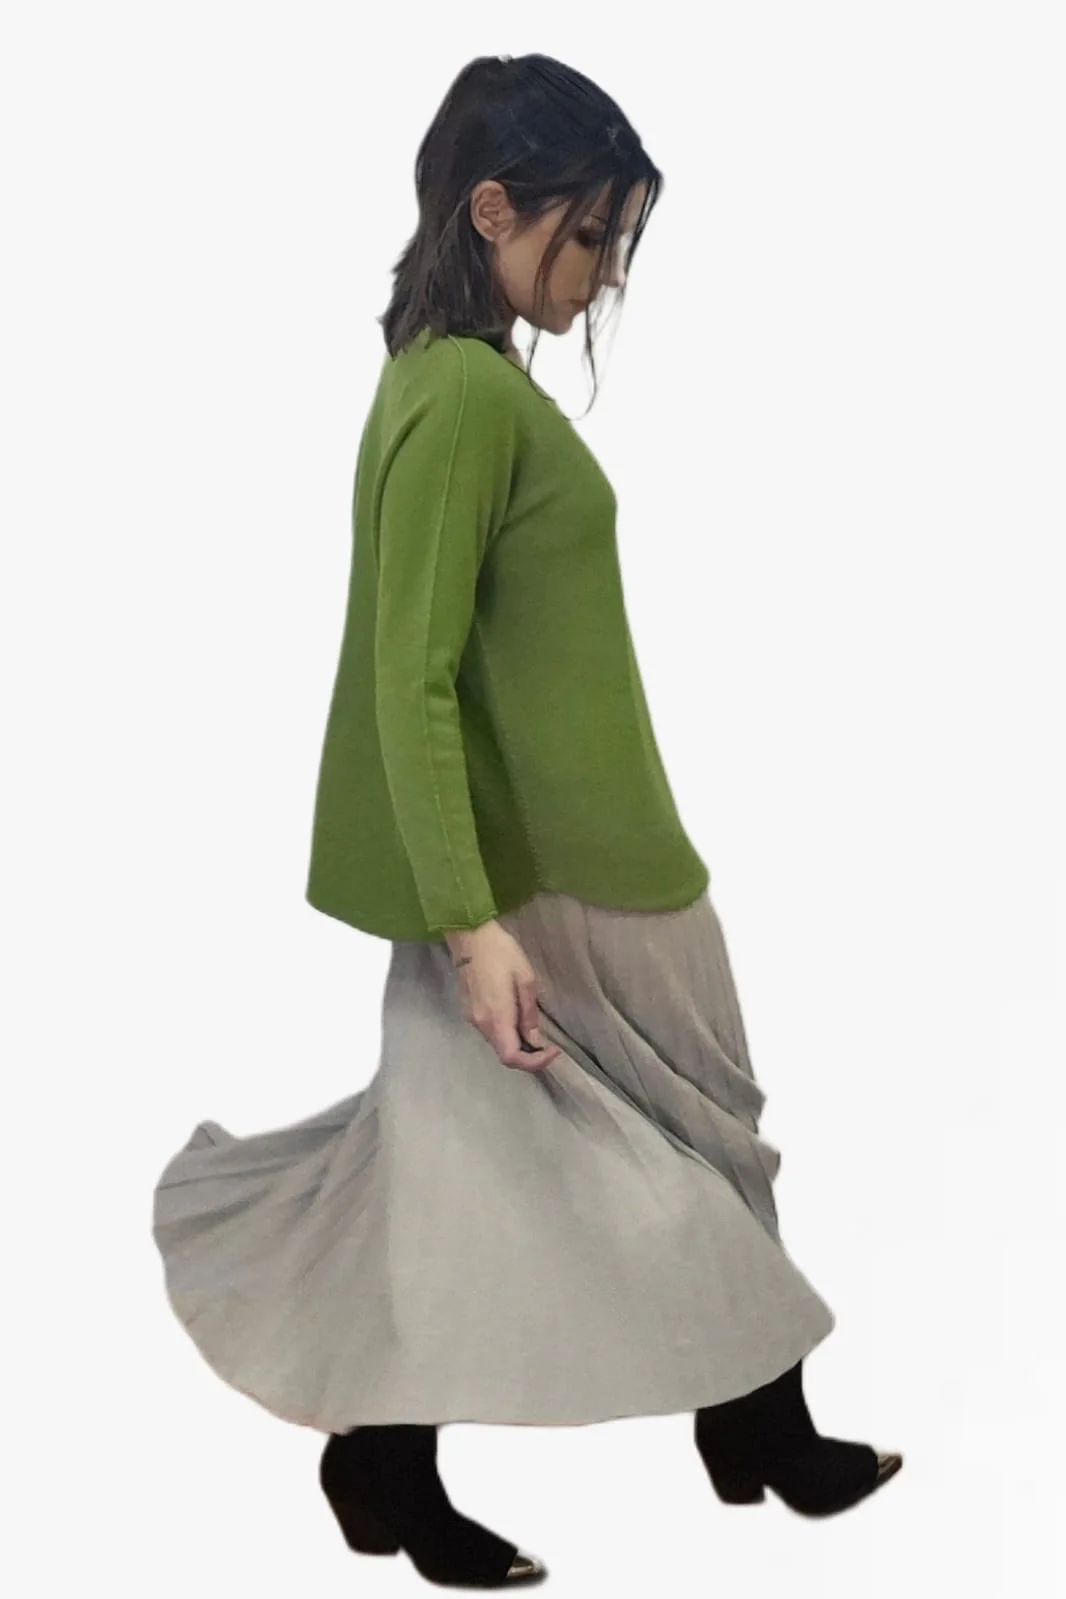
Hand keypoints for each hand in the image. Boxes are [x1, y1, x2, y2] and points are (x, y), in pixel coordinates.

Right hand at [445, 920, 561, 1071]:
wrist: (471, 937)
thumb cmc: (502, 953)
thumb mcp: (525, 980)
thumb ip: (529, 1013)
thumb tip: (534, 1039)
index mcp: (497, 1017)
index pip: (512, 1057)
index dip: (534, 1062)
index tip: (552, 1051)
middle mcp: (482, 1024)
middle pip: (504, 1055)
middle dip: (529, 1057)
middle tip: (548, 1045)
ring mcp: (474, 1019)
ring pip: (498, 1045)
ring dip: (518, 1047)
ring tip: (536, 1033)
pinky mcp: (471, 1012)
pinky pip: (492, 1034)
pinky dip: (508, 1036)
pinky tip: (519, 1023)